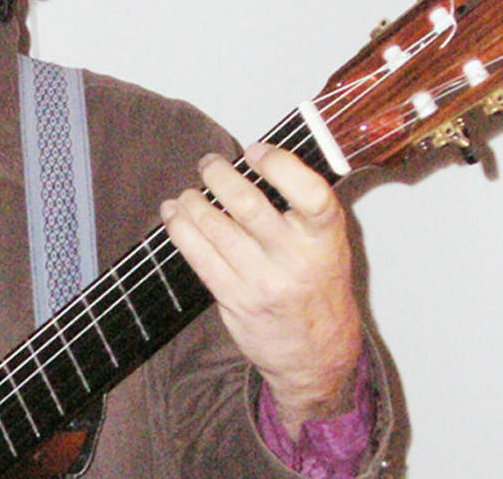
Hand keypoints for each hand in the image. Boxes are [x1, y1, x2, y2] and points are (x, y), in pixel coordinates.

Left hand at [160, 142, 360, 435]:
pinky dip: (180, 229)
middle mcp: (296, 259)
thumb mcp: (329, 243)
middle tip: (209, 164)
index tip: (255, 151)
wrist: (318, 352)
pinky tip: (174, 214)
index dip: (279, 165)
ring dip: (193, 202)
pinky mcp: (235, 299)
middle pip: (247, 205)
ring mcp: (263, 281)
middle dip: (219, 175)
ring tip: (189, 193)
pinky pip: (199, 257)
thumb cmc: (318, 283)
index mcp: (325, 238)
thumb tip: (255, 159)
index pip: (310, 193)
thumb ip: (301, 206)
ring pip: (215, 228)